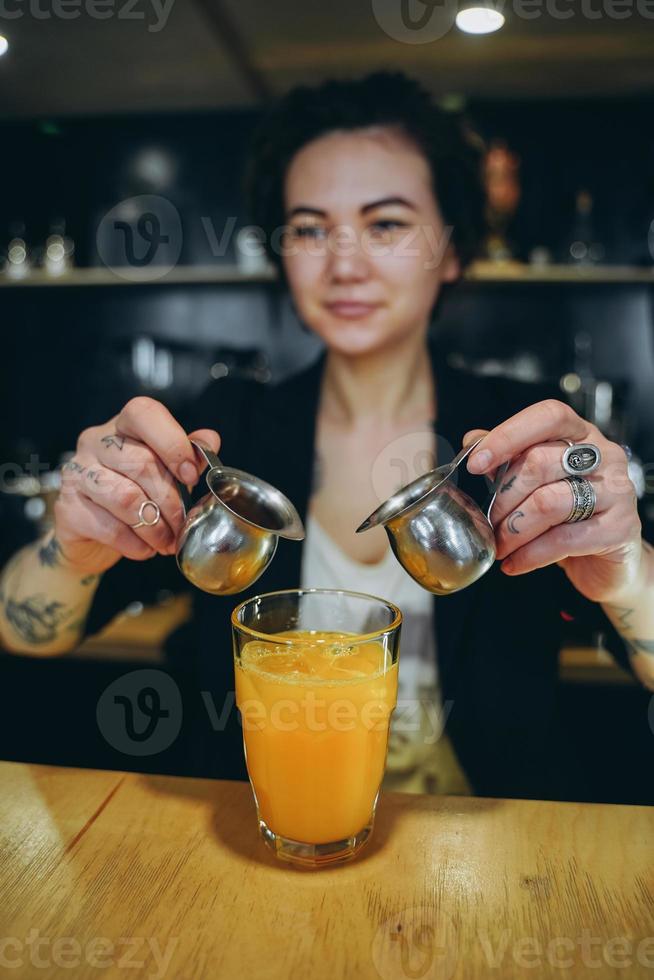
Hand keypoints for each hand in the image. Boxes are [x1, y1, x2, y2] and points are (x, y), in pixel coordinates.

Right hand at [54, 397, 219, 575]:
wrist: (91, 535)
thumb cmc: (134, 493)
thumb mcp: (164, 471)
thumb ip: (188, 455)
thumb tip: (210, 439)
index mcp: (122, 426)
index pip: (143, 414)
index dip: (173, 443)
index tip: (191, 475)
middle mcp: (94, 442)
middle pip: (141, 463)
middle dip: (171, 500)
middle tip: (184, 523)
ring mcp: (76, 474)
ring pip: (125, 498)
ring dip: (155, 526)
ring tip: (168, 541)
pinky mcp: (67, 508)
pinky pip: (109, 528)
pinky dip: (136, 543)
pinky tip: (146, 548)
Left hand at [464, 399, 642, 603]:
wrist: (607, 562)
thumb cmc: (570, 515)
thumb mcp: (537, 482)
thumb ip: (509, 459)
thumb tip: (473, 440)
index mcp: (582, 435)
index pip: (548, 417)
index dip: (508, 435)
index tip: (475, 463)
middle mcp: (605, 455)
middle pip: (540, 461)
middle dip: (503, 497)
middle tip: (488, 521)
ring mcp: (617, 490)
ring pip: (548, 502)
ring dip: (513, 529)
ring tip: (500, 545)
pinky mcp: (620, 528)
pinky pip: (563, 539)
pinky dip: (530, 554)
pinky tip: (514, 563)